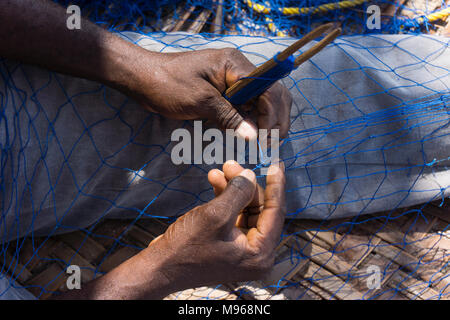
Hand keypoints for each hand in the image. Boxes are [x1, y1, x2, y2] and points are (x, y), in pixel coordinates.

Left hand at [130, 48, 291, 138]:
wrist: (144, 78)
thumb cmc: (168, 85)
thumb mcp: (201, 102)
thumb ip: (229, 117)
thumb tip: (255, 137)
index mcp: (235, 64)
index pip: (267, 88)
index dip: (271, 114)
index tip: (265, 139)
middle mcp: (239, 69)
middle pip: (272, 93)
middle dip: (275, 118)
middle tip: (270, 144)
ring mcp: (234, 80)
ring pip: (263, 100)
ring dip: (266, 120)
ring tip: (264, 143)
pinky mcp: (226, 91)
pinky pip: (247, 105)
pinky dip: (252, 120)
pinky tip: (251, 136)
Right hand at [148, 160, 285, 291]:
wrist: (159, 267)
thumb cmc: (186, 247)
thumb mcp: (215, 215)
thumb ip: (238, 192)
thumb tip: (250, 175)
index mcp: (260, 253)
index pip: (275, 212)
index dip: (276, 185)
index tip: (276, 164)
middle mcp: (255, 253)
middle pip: (259, 209)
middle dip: (245, 184)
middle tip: (231, 164)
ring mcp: (241, 249)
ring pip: (245, 209)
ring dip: (232, 188)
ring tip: (219, 171)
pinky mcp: (228, 243)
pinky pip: (233, 215)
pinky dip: (224, 198)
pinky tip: (214, 182)